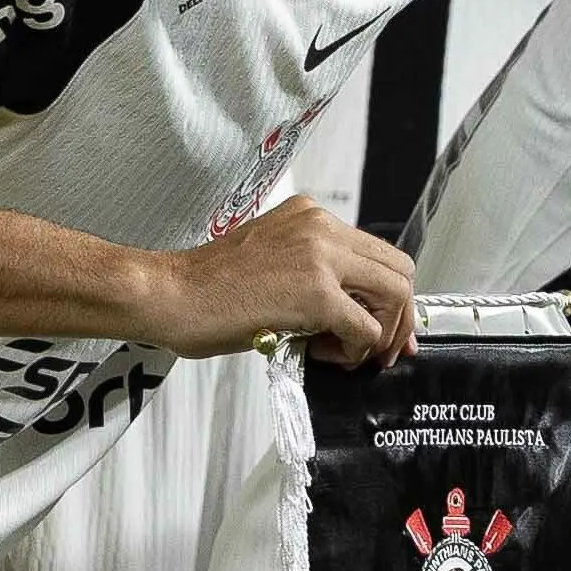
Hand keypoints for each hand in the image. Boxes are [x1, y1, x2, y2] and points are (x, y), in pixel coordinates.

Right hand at [150, 198, 414, 363]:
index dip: (390, 295)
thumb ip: (314, 274)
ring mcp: (320, 257)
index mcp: (310, 216)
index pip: (377, 252)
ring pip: (395, 294)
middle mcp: (321, 228)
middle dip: (399, 316)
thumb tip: (350, 310)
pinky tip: (323, 354)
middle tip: (382, 350)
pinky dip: (355, 350)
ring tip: (347, 353)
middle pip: (399, 269)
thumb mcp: (272, 260)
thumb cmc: (208, 288)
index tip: (386, 327)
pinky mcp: (315, 293)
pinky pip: (365, 328)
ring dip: (381, 334)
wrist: (170, 294)